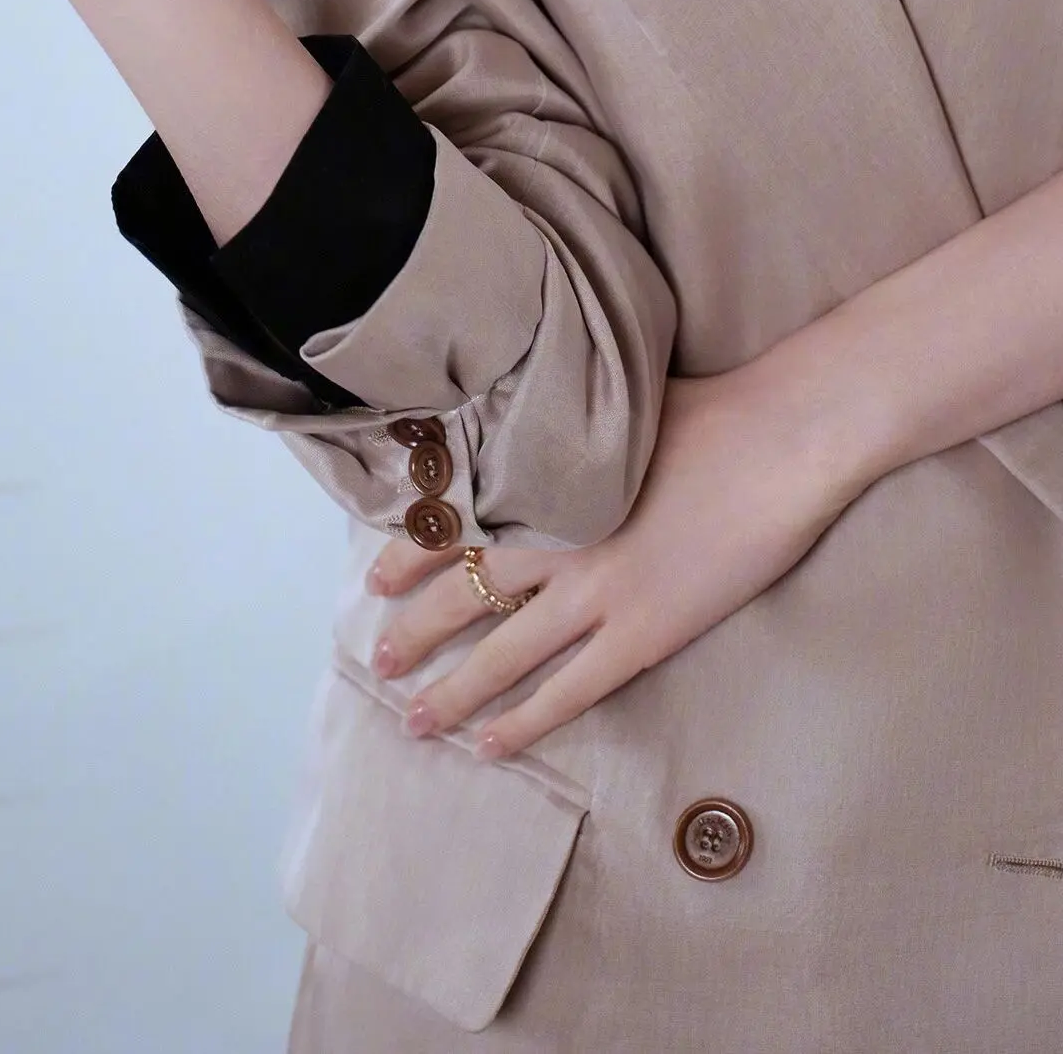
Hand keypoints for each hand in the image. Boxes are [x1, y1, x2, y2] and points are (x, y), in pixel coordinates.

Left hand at [366, 357, 867, 758]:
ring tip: (414, 720)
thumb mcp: (619, 409)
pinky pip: (567, 692)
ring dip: (453, 693)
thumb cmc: (709, 410)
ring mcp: (598, 593)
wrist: (779, 440)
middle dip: (415, 633)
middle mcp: (558, 541)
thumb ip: (572, 437)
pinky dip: (524, 723)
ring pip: (503, 655)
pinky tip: (492, 746)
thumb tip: (542, 435)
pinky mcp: (642, 633)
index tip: (377, 580)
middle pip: (465, 595)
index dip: (412, 557)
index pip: (457, 527)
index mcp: (548, 484)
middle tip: (378, 662)